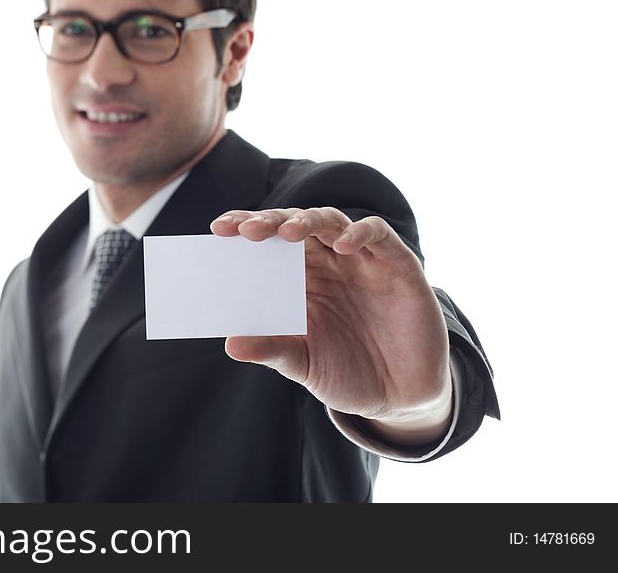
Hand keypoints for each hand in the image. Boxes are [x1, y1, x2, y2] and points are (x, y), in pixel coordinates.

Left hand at [210, 207, 452, 444]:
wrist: (400, 396)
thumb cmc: (346, 372)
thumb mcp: (303, 364)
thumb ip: (272, 349)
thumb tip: (231, 344)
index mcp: (298, 278)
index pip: (266, 243)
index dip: (245, 228)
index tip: (217, 230)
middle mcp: (327, 262)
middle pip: (294, 224)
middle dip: (268, 222)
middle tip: (245, 231)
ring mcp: (361, 260)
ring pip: (331, 221)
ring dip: (307, 221)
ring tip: (286, 233)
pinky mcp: (397, 265)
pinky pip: (378, 235)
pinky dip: (360, 233)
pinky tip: (342, 245)